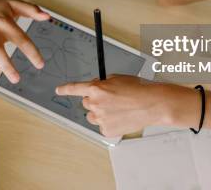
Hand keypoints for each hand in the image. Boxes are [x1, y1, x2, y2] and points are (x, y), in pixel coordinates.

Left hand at [56, 75, 183, 136]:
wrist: (152, 104)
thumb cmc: (138, 90)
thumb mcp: (117, 79)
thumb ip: (102, 83)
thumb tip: (96, 88)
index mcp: (96, 88)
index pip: (74, 88)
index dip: (65, 89)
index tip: (58, 90)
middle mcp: (95, 104)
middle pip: (86, 103)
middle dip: (95, 101)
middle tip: (111, 100)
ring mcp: (100, 118)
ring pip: (93, 116)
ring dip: (100, 113)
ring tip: (118, 110)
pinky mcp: (107, 130)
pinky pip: (103, 126)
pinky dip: (109, 123)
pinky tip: (121, 118)